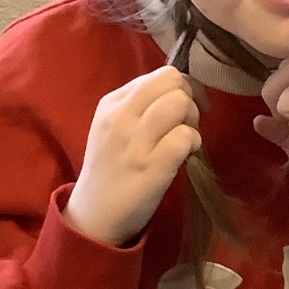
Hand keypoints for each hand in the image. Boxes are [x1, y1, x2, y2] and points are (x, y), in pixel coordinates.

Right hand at [65, 66, 201, 246]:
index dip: (183, 88)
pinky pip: (185, 136)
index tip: (184, 109)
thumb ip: (142, 106)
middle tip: (185, 126)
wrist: (95, 213)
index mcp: (113, 102)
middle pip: (173, 82)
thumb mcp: (115, 128)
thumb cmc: (112, 169)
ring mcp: (135, 140)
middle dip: (190, 100)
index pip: (161, 75)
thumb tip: (181, 93)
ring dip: (192, 122)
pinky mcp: (151, 166)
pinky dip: (193, 145)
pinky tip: (185, 157)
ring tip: (184, 142)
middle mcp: (121, 116)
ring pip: (180, 103)